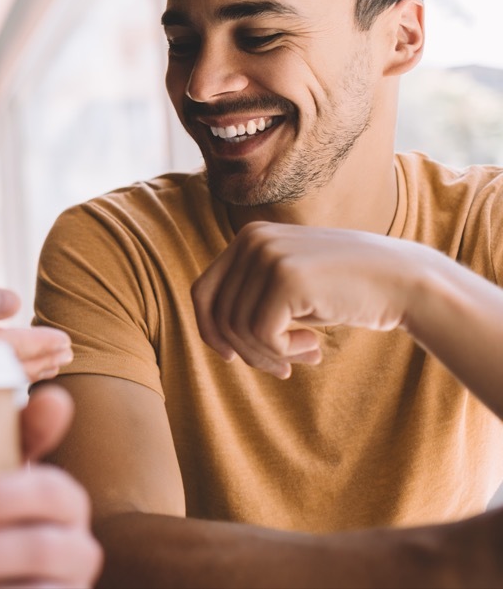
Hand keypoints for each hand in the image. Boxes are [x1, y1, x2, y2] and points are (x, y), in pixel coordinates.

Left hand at [192, 222, 424, 377]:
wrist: (404, 281)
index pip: (203, 292)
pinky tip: (313, 348)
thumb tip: (213, 336)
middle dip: (244, 350)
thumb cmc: (346, 291)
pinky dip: (282, 351)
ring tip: (304, 354)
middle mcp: (252, 241)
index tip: (232, 356)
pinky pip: (261, 334)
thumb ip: (251, 296)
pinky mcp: (285, 278)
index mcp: (248, 238)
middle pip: (217, 313)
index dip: (210, 330)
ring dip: (267, 355)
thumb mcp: (290, 284)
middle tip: (280, 367)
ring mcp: (267, 255)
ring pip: (237, 328)